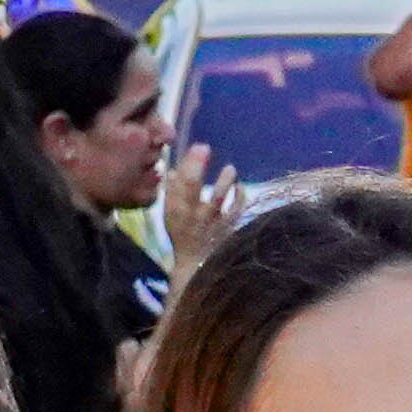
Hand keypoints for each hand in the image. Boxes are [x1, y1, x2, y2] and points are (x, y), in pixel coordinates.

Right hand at [161, 142, 239, 270]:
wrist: (196, 264)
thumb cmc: (183, 234)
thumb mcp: (171, 214)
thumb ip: (173, 193)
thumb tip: (174, 171)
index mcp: (175, 209)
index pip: (177, 183)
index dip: (186, 163)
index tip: (195, 147)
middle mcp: (192, 214)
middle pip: (192, 187)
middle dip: (196, 166)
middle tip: (204, 148)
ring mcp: (212, 222)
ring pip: (217, 200)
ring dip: (223, 182)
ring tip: (230, 168)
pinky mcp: (228, 228)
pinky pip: (236, 211)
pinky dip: (240, 198)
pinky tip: (240, 186)